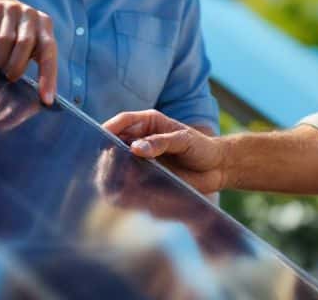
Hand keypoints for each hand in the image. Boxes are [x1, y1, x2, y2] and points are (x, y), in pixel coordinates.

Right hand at [0, 0, 56, 104]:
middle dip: (15, 67)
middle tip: (9, 77)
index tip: (46, 100)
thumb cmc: (16, 32)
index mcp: (45, 24)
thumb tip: (44, 96)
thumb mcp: (31, 40)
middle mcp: (31, 14)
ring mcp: (12, 9)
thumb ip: (38, 58)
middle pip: (24, 45)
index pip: (49, 51)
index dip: (48, 77)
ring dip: (0, 59)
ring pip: (5, 40)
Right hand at [103, 110, 225, 194]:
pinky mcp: (146, 180)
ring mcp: (141, 161)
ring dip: (114, 174)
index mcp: (149, 124)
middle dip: (109, 155)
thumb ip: (161, 142)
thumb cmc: (202, 148)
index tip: (100, 137)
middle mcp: (141, 141)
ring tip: (119, 182)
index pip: (123, 122)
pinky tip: (126, 195)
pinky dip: (124, 191)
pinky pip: (128, 186)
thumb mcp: (184, 140)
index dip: (109, 128)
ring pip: (116, 167)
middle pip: (114, 145)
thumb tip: (136, 148)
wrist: (217, 169)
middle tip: (111, 165)